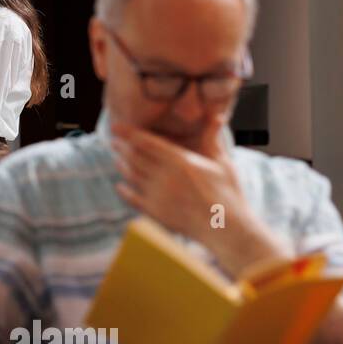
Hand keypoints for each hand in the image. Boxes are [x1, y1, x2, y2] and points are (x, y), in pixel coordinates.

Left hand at [110, 117, 288, 275]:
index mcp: (181, 161)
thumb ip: (212, 139)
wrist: (226, 228)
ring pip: (131, 175)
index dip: (128, 132)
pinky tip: (119, 186)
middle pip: (135, 157)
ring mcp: (158, 195)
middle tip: (114, 141)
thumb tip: (216, 115)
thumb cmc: (228, 194)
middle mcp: (165, 176)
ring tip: (117, 159)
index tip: (115, 126)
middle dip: (122, 147)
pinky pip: (132, 198)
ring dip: (122, 165)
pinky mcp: (155, 212)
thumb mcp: (222, 163)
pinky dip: (123, 191)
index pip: (147, 142)